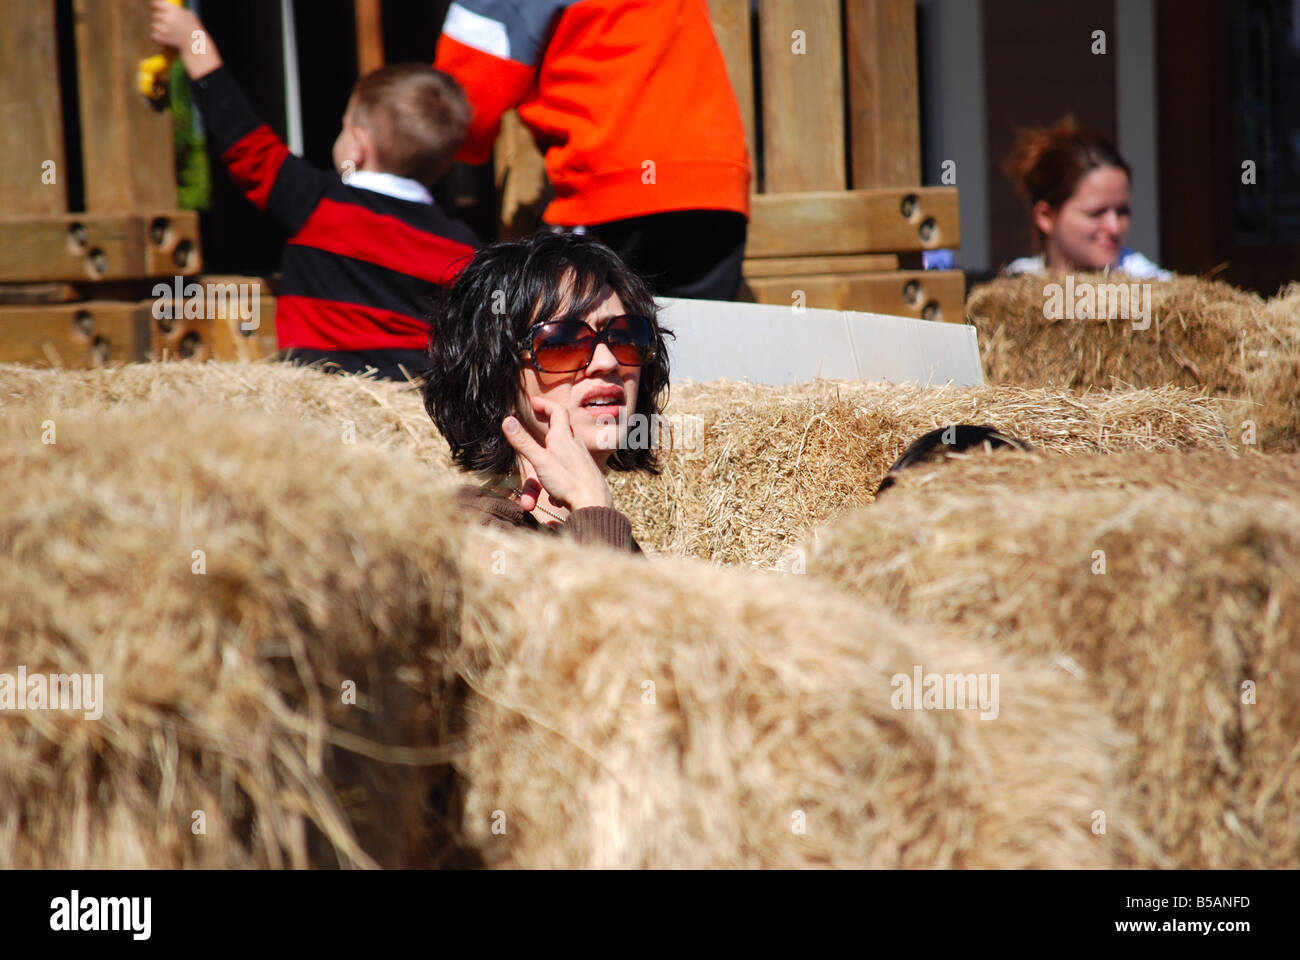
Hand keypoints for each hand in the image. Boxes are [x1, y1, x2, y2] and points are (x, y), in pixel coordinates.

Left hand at [150, 0, 220, 78]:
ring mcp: (163, 29)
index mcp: (173, 10)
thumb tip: (167, 5)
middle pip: (155, 15)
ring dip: (160, 29)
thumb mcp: (189, 15)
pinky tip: (168, 38)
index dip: (156, 7)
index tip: (155, 9)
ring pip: (154, 25)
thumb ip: (177, 9)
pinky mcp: (161, 38)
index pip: (157, 4)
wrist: (196, 45)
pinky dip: (159, 37)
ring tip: (170, 32)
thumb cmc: (194, 29)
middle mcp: (167, 18)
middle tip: (167, 24)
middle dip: (160, 19)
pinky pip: (154, 35)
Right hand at [502, 397, 613, 512]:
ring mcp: (580, 461)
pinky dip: (554, 488)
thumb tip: (507, 420)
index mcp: (563, 437)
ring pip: (556, 463)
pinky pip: (564, 478)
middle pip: (556, 435)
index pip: (557, 411)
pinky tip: (555, 500)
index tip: (534, 403)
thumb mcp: (540, 461)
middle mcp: (574, 446)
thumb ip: (523, 442)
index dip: (545, 404)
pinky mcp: (583, 476)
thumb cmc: (568, 482)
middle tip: (529, 440)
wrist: (594, 505)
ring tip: (532, 500)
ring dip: (541, 480)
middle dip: (540, 440)